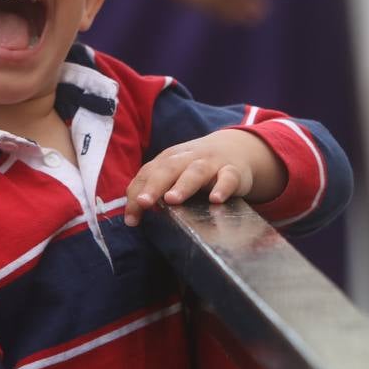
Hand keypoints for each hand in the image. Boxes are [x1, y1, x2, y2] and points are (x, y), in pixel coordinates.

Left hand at [125, 129, 287, 225]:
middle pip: (169, 168)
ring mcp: (211, 163)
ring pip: (196, 171)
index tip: (131, 219)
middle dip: (155, 185)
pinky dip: (222, 187)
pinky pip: (228, 178)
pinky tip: (216, 200)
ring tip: (172, 199)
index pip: (149, 173)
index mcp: (170, 159)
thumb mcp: (175, 172)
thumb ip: (154, 189)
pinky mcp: (233, 171)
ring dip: (183, 184)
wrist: (237, 148)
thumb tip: (132, 217)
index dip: (137, 193)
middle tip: (144, 202)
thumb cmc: (197, 167)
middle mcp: (188, 158)